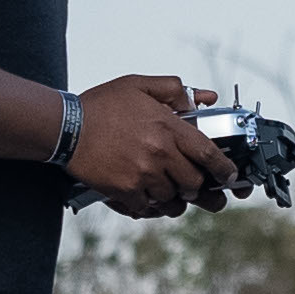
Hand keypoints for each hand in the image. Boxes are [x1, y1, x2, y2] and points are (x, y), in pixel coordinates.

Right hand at [64, 73, 238, 219]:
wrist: (66, 127)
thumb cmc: (100, 107)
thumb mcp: (138, 86)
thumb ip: (175, 90)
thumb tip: (204, 97)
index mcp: (167, 127)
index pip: (207, 153)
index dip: (223, 168)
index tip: (228, 175)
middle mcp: (159, 152)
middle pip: (194, 182)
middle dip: (196, 186)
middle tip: (190, 183)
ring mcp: (142, 174)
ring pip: (172, 198)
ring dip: (171, 196)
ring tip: (163, 188)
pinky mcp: (125, 190)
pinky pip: (147, 207)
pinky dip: (148, 204)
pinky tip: (142, 194)